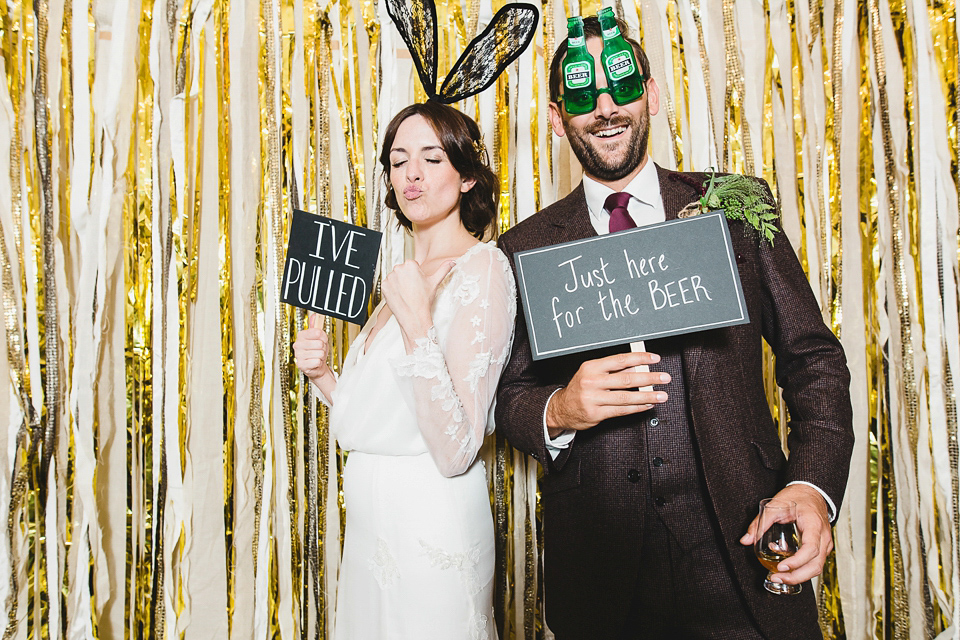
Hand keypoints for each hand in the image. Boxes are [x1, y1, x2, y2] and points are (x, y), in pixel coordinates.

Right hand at [293, 313, 332, 382]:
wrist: (316, 365)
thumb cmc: (317, 350)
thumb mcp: (319, 337)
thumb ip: (316, 326)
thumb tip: (315, 315)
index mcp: (301, 335)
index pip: (318, 332)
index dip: (323, 337)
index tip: (321, 339)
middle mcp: (297, 344)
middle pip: (319, 343)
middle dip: (323, 348)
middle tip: (319, 350)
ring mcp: (298, 355)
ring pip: (320, 353)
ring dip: (321, 356)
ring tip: (317, 356)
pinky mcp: (301, 365)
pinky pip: (317, 361)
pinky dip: (319, 363)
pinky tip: (314, 362)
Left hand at [381, 259, 455, 341]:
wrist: (413, 316)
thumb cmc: (423, 300)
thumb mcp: (435, 282)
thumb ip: (444, 269)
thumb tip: (452, 262)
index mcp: (410, 265)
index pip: (411, 265)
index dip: (415, 275)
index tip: (417, 283)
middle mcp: (398, 269)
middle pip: (402, 270)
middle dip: (406, 278)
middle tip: (413, 289)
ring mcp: (390, 278)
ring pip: (395, 277)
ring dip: (399, 283)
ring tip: (407, 294)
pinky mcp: (384, 286)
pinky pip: (388, 285)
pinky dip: (392, 290)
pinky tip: (400, 296)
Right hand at [545, 352, 669, 432]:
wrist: (560, 408)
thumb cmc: (580, 389)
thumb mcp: (591, 373)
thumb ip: (612, 370)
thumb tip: (638, 366)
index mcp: (591, 367)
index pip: (620, 360)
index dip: (640, 358)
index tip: (654, 359)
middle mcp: (591, 382)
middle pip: (626, 379)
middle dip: (649, 378)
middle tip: (664, 377)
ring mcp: (593, 399)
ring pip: (626, 397)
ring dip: (647, 396)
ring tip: (661, 395)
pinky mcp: (596, 414)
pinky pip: (621, 410)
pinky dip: (637, 408)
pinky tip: (647, 405)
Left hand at [740, 484, 832, 584]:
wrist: (811, 492)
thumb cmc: (796, 497)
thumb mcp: (775, 505)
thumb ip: (760, 523)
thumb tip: (746, 540)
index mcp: (814, 525)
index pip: (810, 549)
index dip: (797, 562)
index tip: (782, 567)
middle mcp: (823, 537)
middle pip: (816, 565)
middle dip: (796, 576)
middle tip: (777, 578)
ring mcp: (825, 543)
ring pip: (817, 567)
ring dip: (799, 576)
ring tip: (779, 577)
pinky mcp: (822, 547)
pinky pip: (814, 563)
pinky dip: (801, 569)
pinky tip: (785, 568)